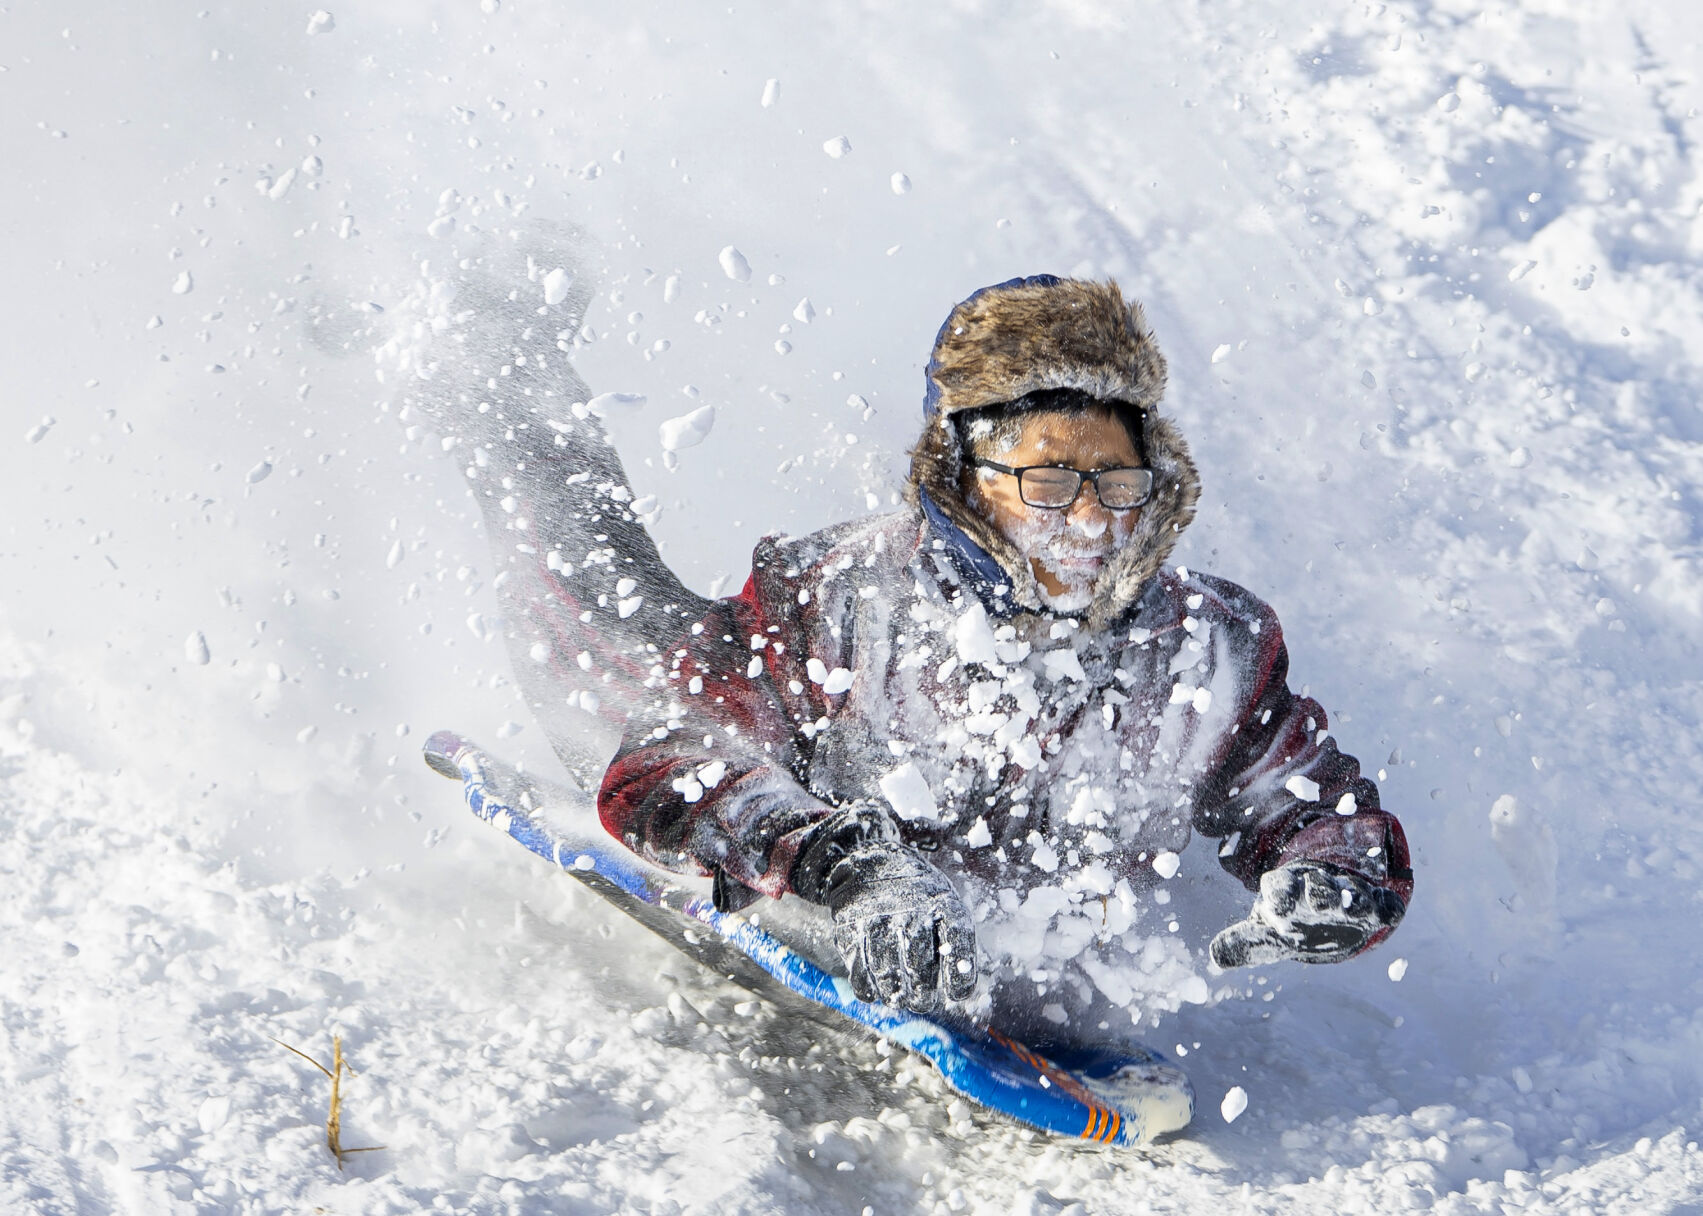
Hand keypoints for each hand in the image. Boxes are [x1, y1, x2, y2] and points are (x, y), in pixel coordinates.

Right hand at [793, 805, 977, 1010]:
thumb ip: (951, 939)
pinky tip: (875, 990)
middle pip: (917, 963)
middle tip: (921, 1002)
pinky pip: (858, 968)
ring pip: (886, 971)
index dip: (959, 975)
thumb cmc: (917, 894)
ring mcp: (877, 916)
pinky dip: (867, 987)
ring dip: (894, 994)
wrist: (871, 861)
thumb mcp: (942, 901)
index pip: (958, 940)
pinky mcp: (850, 927)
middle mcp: (909, 907)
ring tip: (899, 999)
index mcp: (941, 901)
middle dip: (921, 994)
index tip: (957, 995)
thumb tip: (957, 990)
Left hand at [1210, 862, 1403, 967]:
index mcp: (1286, 891)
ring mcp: (1347, 894)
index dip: (1279, 893)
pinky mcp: (1375, 905)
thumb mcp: (1268, 935)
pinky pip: (1383, 902)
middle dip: (1320, 891)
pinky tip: (1390, 913)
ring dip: (1353, 897)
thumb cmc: (1291, 921)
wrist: (1327, 908)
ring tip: (1356, 906)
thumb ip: (1244, 944)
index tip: (1278, 906)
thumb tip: (1214, 958)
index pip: (1279, 886)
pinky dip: (1387, 906)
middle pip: (1318, 884)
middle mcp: (1316, 887)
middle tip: (1319, 901)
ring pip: (1350, 891)